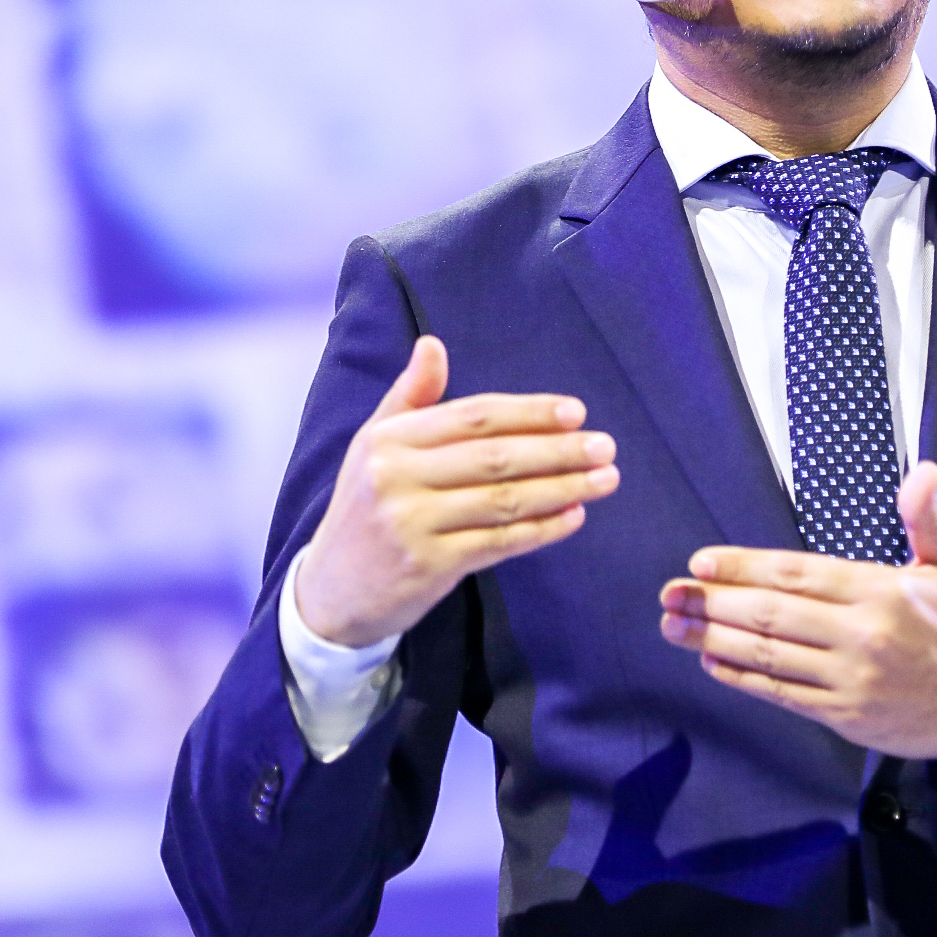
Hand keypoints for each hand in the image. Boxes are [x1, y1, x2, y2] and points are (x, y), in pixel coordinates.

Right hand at [296, 336, 616, 647]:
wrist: (331, 592)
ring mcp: (412, 524)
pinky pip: (500, 542)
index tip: (575, 412)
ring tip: (604, 480)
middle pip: (496, 457)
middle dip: (558, 451)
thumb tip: (433, 345)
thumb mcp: (374, 446)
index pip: (473, 416)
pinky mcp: (429, 566)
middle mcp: (397, 478)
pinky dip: (542, 529)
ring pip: (504, 500)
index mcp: (388, 440)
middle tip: (605, 447)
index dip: (529, 412)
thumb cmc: (364, 509)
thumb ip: (411, 398)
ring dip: (563, 489)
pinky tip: (573, 516)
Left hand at [656, 462, 936, 759]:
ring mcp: (850, 680)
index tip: (702, 562)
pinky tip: (712, 662)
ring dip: (713, 640)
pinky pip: (782, 695)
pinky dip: (743, 678)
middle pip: (772, 616)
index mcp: (882, 592)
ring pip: (769, 656)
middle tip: (669, 594)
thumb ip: (926, 518)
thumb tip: (920, 471)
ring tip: (673, 625)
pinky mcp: (844, 716)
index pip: (798, 575)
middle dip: (713, 603)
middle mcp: (861, 636)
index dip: (744, 568)